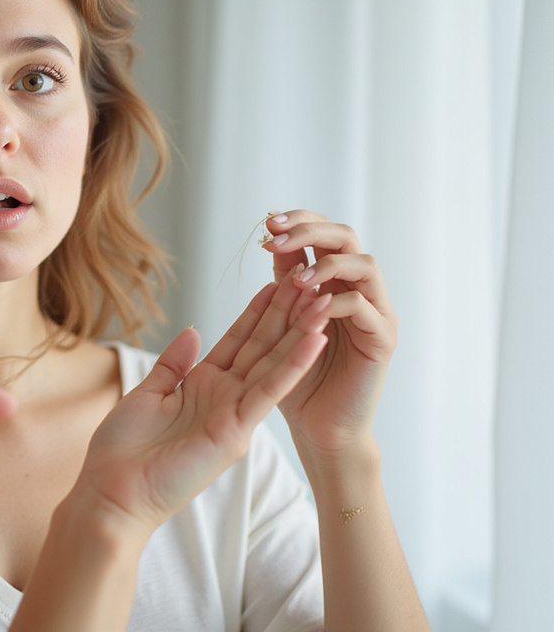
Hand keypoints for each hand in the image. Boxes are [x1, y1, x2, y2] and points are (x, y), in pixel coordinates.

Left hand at [70, 268, 330, 536]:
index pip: (237, 343)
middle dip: (285, 316)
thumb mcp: (147, 394)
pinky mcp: (235, 432)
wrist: (112, 494)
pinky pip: (268, 392)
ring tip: (325, 302)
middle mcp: (224, 400)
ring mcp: (234, 417)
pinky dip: (292, 366)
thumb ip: (173, 364)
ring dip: (300, 334)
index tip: (276, 285)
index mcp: (203, 388)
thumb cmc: (121, 451)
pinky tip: (314, 340)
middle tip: (311, 282)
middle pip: (261, 349)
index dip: (256, 314)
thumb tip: (192, 330)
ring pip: (273, 366)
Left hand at [264, 210, 397, 453]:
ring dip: (328, 265)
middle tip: (278, 236)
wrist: (318, 427)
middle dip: (311, 231)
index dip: (298, 222)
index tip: (267, 223)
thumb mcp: (281, 323)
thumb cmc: (297, 377)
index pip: (322, 234)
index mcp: (332, 281)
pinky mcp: (382, 339)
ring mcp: (375, 312)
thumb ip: (282, 285)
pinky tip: (314, 308)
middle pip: (346, 237)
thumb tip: (272, 240)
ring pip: (365, 265)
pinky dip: (339, 302)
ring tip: (297, 279)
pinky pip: (365, 308)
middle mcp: (357, 289)